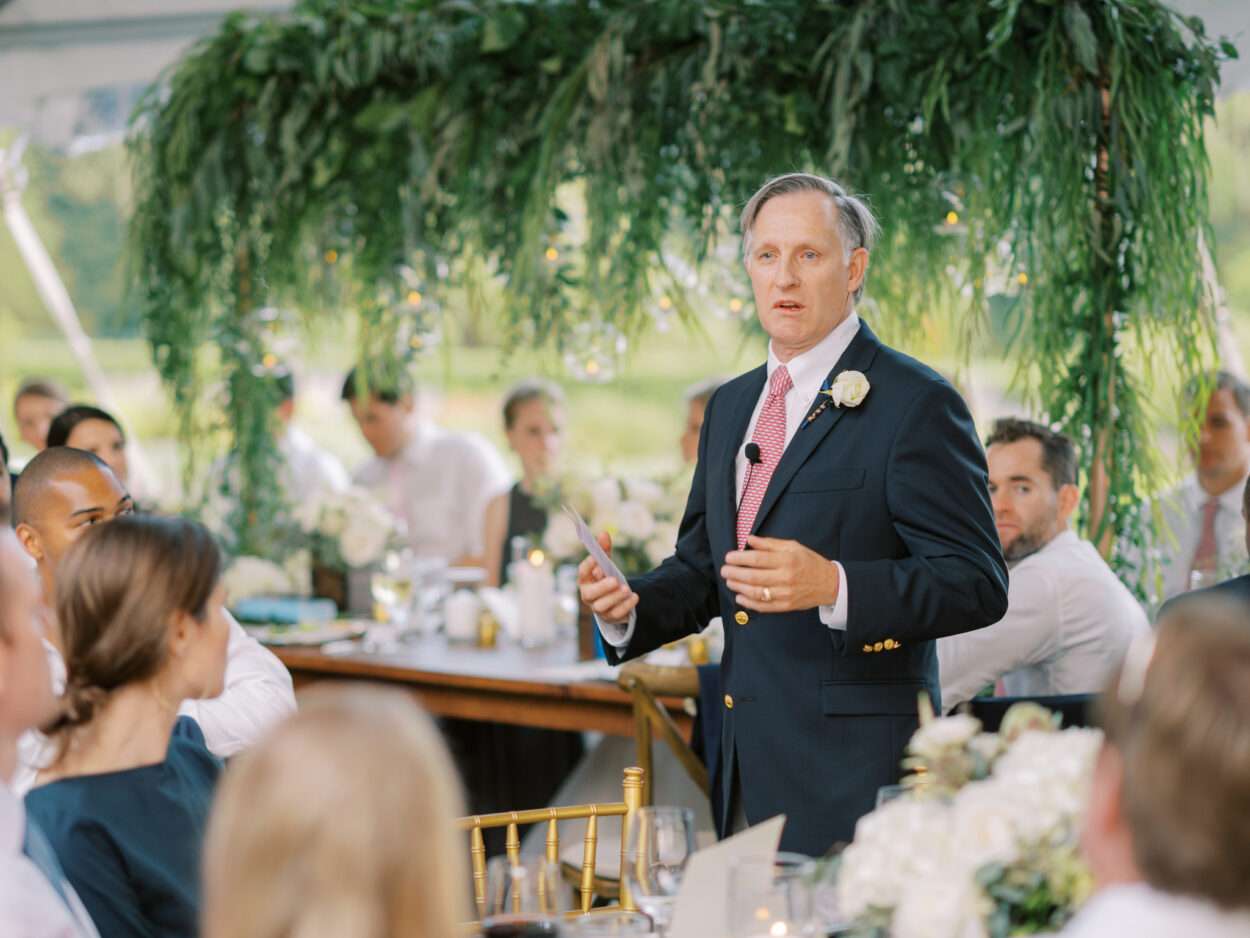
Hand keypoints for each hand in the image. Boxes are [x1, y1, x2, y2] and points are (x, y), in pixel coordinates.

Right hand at [577, 532, 639, 622]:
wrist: (614, 599)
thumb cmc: (606, 578)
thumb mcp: (606, 563)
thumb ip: (604, 550)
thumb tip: (604, 533)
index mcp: (585, 580)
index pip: (582, 573)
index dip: (588, 566)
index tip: (596, 558)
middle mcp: (588, 595)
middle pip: (589, 594)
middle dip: (602, 587)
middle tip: (614, 580)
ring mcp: (598, 608)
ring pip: (602, 606)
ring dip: (615, 597)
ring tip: (626, 588)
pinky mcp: (610, 617)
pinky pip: (616, 614)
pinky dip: (626, 606)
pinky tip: (634, 597)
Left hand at [721, 535, 838, 611]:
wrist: (830, 583)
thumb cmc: (809, 562)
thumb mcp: (792, 547)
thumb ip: (769, 544)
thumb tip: (749, 539)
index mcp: (787, 560)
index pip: (757, 559)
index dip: (739, 558)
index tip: (729, 557)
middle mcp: (785, 578)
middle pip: (753, 577)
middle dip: (734, 573)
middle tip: (724, 570)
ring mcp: (785, 594)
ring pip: (755, 592)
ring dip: (738, 587)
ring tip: (729, 582)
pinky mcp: (786, 606)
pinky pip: (763, 606)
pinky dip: (749, 603)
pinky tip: (740, 596)